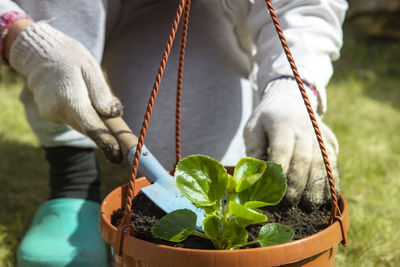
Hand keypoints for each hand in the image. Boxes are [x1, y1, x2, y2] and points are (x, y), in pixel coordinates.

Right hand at [7, 21, 122, 162]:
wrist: (39, 54)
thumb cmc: (69, 57)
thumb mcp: (90, 68)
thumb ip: (101, 92)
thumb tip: (114, 113)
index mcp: (70, 98)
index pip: (90, 126)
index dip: (105, 141)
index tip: (118, 155)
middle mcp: (57, 110)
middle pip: (87, 128)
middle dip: (104, 133)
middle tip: (120, 140)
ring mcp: (51, 114)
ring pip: (81, 124)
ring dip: (94, 121)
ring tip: (98, 104)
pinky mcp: (50, 114)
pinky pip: (73, 119)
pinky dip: (83, 115)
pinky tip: (83, 100)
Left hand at [244, 78, 338, 207]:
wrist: (291, 99)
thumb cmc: (266, 119)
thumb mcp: (253, 128)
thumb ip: (253, 150)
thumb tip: (254, 175)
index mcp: (282, 124)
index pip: (282, 150)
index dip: (279, 173)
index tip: (274, 192)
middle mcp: (305, 128)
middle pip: (304, 159)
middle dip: (297, 184)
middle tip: (290, 203)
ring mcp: (320, 134)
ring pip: (322, 163)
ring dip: (318, 186)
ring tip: (311, 206)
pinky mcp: (331, 140)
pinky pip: (333, 162)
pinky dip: (332, 180)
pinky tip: (328, 198)